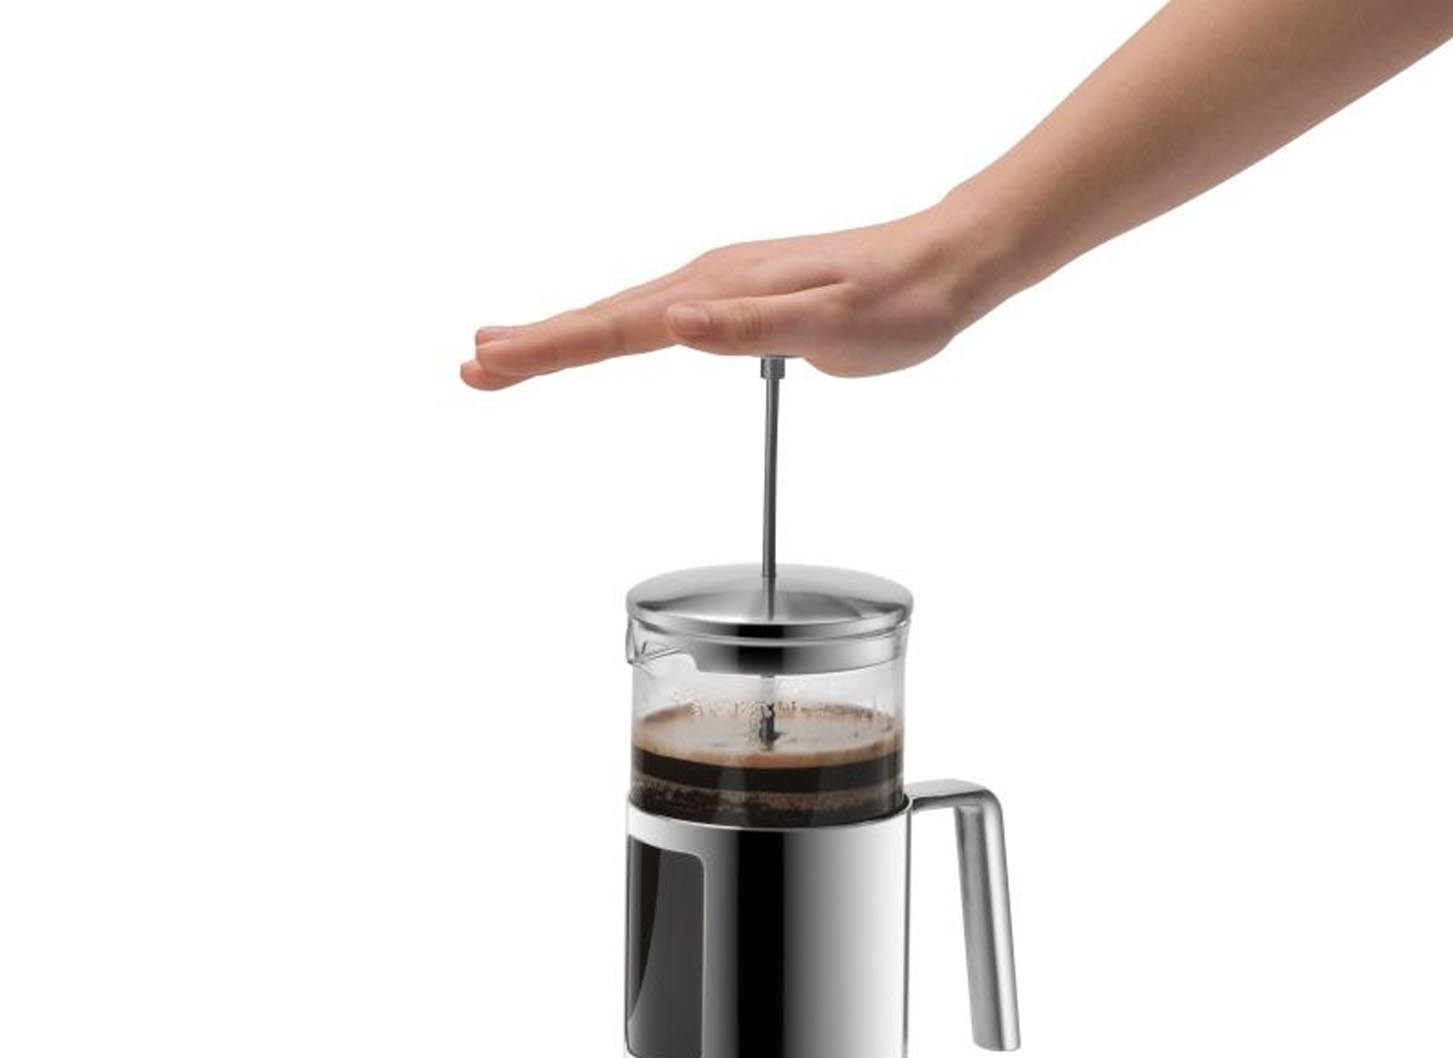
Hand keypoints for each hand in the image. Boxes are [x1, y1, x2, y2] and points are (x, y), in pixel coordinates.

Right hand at [460, 205, 995, 389]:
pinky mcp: (737, 293)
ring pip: (623, 314)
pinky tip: (603, 335)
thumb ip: (752, 330)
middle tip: (474, 365)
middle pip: (604, 318)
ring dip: (562, 334)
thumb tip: (674, 324)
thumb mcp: (834, 326)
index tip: (491, 365)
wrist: (946, 264)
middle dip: (535, 343)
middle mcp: (709, 280)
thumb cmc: (901, 303)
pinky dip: (610, 328)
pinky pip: (653, 314)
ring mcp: (720, 283)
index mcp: (719, 290)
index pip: (617, 329)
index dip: (550, 350)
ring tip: (507, 348)